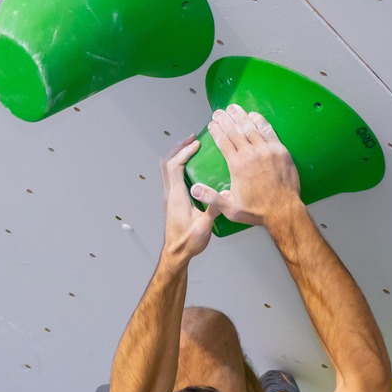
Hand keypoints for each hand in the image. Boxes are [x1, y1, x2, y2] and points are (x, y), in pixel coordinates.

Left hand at [158, 135, 211, 263]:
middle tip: (192, 138)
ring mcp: (170, 196)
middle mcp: (170, 193)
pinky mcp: (173, 200)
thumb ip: (213, 209)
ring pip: (167, 168)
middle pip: (167, 162)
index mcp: (177, 196)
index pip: (174, 166)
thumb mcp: (205, 226)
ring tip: (191, 146)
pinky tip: (191, 165)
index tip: (197, 144)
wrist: (176, 253)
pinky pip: (171, 175)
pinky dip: (178, 164)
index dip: (184, 152)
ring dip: (177, 154)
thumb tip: (224, 193)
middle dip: (178, 147)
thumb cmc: (188, 242)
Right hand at [188, 104, 302, 230]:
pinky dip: (259, 121)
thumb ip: (211, 197)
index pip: (223, 141)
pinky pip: (268, 131)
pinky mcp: (280, 151)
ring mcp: (266, 150)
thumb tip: (194, 189)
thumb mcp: (230, 208)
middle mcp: (250, 154)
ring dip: (240, 116)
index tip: (212, 124)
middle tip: (218, 112)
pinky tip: (253, 115)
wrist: (283, 211)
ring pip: (250, 127)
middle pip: (235, 131)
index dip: (216, 130)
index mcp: (237, 165)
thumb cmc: (257, 211)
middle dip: (225, 119)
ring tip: (232, 108)